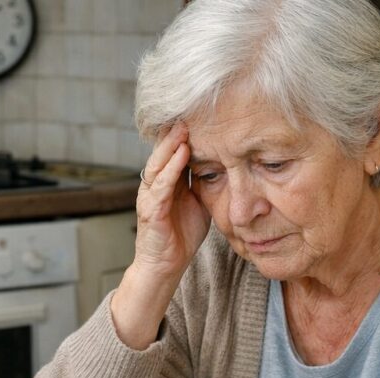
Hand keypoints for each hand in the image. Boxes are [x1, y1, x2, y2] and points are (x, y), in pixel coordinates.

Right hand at [110, 124, 210, 348]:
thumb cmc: (182, 234)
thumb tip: (229, 162)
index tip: (203, 113)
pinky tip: (182, 154)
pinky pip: (160, 185)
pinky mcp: (150, 211)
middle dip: (176, 130)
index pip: (174, 150)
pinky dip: (170, 168)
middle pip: (164, 150)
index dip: (185, 132)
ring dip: (171, 144)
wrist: (166, 265)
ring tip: (185, 126)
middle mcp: (155, 183)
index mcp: (167, 180)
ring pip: (159, 163)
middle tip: (192, 110)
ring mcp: (150, 196)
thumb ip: (207, 181)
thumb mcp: (200, 201)